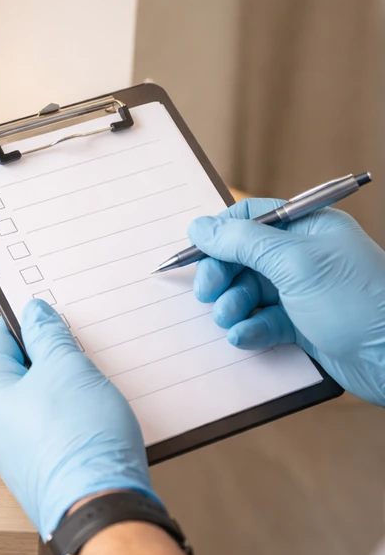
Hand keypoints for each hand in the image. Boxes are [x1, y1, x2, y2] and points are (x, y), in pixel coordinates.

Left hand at [0, 300, 155, 535]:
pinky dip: (72, 415)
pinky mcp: (42, 470)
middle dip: (49, 355)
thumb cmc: (80, 441)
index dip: (23, 320)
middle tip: (77, 343)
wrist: (101, 509)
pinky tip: (96, 412)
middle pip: (18, 372)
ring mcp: (17, 451)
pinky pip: (52, 430)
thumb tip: (34, 314)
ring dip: (64, 386)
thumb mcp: (67, 368)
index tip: (46, 310)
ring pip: (38, 402)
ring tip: (94, 378)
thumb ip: (48, 336)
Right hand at [187, 198, 384, 406]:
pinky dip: (249, 329)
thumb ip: (242, 241)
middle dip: (222, 275)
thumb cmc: (358, 302)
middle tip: (209, 294)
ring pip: (248, 291)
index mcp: (308, 228)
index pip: (250, 217)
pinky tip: (246, 337)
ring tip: (231, 319)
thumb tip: (199, 226)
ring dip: (232, 305)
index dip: (220, 234)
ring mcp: (303, 291)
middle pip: (243, 256)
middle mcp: (304, 256)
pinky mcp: (302, 324)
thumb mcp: (295, 262)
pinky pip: (262, 320)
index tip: (197, 254)